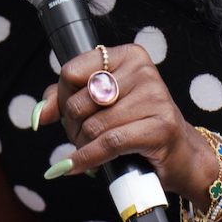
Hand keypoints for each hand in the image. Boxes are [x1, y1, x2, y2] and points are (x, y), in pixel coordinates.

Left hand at [34, 43, 213, 197]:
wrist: (181, 155)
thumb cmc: (139, 125)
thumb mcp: (103, 104)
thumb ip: (67, 98)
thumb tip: (40, 114)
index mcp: (128, 56)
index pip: (72, 71)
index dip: (62, 97)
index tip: (67, 113)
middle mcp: (143, 71)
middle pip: (79, 101)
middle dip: (73, 126)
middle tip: (83, 137)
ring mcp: (154, 98)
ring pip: (93, 126)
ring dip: (83, 146)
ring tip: (90, 151)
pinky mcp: (160, 127)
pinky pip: (108, 143)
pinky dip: (87, 159)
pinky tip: (75, 166)